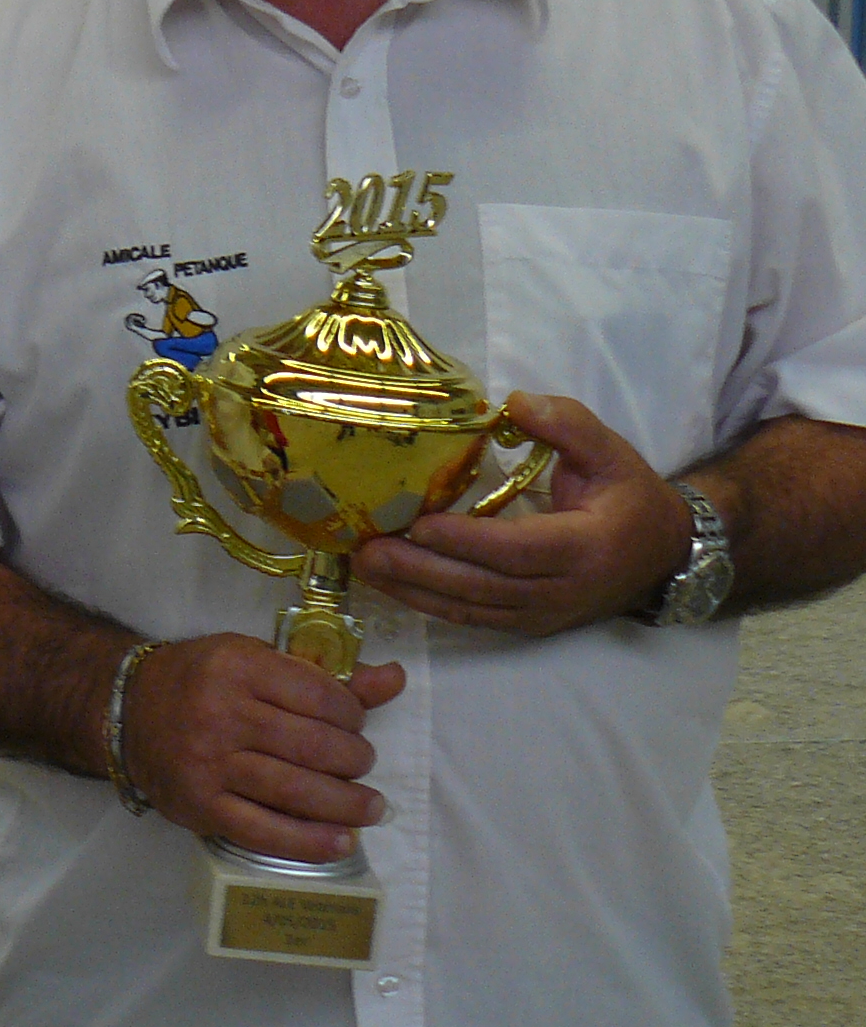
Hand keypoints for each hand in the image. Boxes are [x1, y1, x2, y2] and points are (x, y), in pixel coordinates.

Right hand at [119, 634, 401, 864]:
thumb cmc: (200, 680)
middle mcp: (221, 713)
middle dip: (355, 760)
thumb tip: (393, 679)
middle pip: (314, 747)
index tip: (355, 724)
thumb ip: (323, 674)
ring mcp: (209, 764)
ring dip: (346, 805)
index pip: (320, 696)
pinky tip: (341, 841)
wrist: (127, 710)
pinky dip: (310, 842)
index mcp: (237, 667)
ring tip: (370, 807)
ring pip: (296, 792)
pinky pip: (264, 832)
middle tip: (362, 764)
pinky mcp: (200, 806)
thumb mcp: (255, 659)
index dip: (353, 715)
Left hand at [353, 393, 691, 637]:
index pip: (518, 549)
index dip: (468, 540)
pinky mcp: (527, 623)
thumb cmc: (630, 497)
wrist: (663, 554)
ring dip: (413, 590)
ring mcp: (542, 614)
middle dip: (421, 570)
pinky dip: (429, 604)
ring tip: (364, 565)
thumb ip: (567, 425)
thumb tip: (514, 403)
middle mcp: (561, 590)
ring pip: (471, 608)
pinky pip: (473, 618)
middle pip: (483, 585)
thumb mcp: (610, 452)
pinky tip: (391, 585)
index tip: (419, 524)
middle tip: (367, 549)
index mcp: (585, 547)